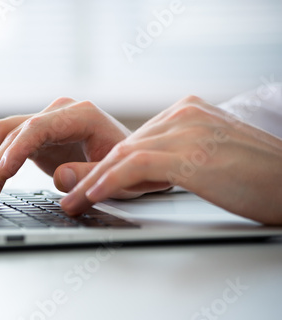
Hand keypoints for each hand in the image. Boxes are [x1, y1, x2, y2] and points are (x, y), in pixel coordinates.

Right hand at [0, 97, 131, 201]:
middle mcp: (58, 112)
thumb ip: (90, 174)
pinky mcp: (35, 133)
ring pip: (1, 131)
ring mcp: (45, 120)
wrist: (133, 159)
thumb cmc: (129, 167)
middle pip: (13, 130)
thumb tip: (58, 178)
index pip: (36, 128)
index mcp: (80, 115)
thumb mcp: (118, 176)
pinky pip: (1, 132)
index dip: (13, 152)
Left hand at [60, 95, 281, 224]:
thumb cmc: (257, 180)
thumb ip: (171, 160)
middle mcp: (185, 114)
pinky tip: (94, 194)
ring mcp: (189, 130)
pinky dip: (112, 180)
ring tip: (72, 201)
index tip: (82, 184)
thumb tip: (131, 174)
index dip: (105, 166)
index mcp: (187, 113)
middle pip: (124, 145)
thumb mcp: (206, 163)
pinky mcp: (193, 154)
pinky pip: (139, 165)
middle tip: (68, 195)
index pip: (135, 140)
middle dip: (92, 174)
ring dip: (93, 181)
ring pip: (125, 154)